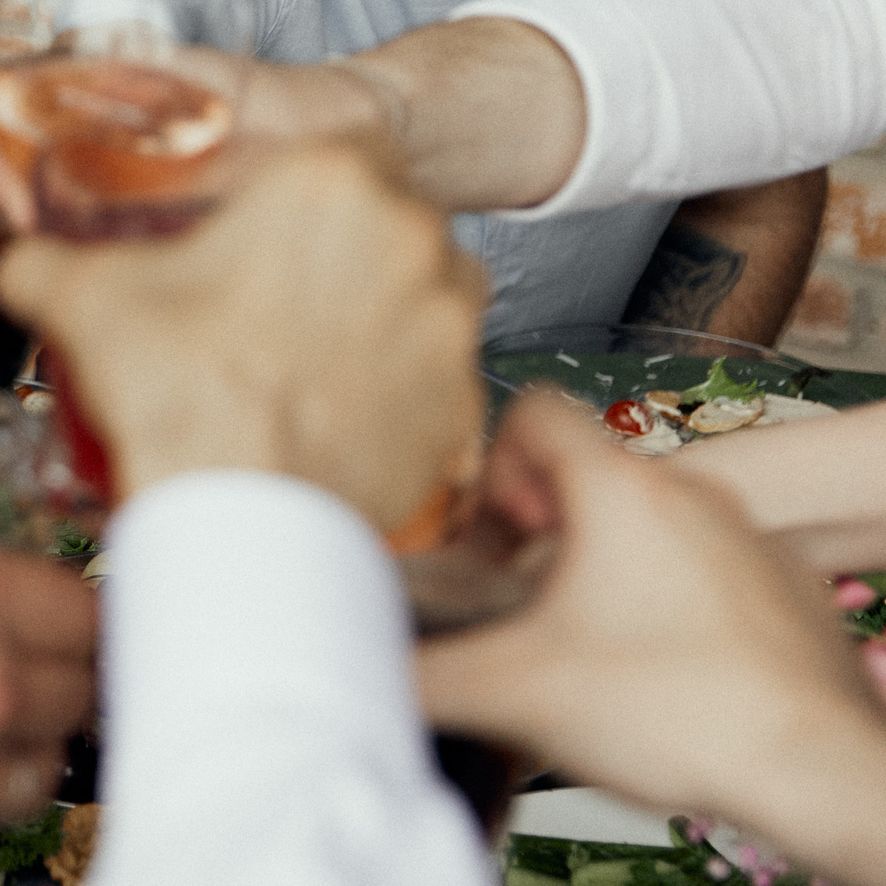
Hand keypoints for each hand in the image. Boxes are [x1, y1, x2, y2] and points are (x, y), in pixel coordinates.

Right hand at [0, 139, 484, 532]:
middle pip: (382, 220)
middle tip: (268, 292)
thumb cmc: (182, 396)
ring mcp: (450, 327)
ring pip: (418, 295)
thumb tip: (24, 263)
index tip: (265, 218)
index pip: (339, 147)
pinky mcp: (462, 405)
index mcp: (330, 185)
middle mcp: (412, 242)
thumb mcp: (82, 296)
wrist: (238, 518)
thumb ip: (41, 259)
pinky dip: (391, 390)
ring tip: (299, 352)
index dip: (297, 185)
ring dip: (373, 313)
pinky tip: (328, 408)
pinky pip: (431, 379)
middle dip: (333, 251)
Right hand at [421, 392, 885, 878]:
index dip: (492, 465)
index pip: (533, 410)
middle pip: (587, 474)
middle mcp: (689, 497)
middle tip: (527, 597)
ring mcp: (746, 542)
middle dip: (543, 530)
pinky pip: (710, 573)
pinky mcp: (787, 594)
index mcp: (619, 490)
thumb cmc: (686, 711)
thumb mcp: (513, 689)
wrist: (816, 770)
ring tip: (588, 642)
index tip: (493, 531)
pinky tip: (660, 671)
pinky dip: (674, 606)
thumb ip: (419, 671)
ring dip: (607, 567)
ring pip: (651, 524)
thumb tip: (364, 666)